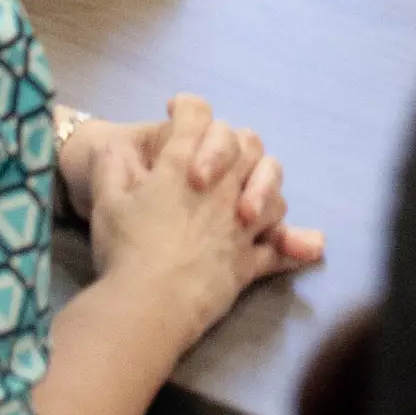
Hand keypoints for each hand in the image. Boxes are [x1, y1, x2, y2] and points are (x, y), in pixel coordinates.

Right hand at [60, 97, 309, 251]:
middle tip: (215, 155)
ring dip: (264, 189)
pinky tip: (310, 245)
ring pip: (273, 192)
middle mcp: (222, 187)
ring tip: (247, 199)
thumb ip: (110, 166)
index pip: (197, 116)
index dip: (188, 108)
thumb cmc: (124, 250)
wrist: (146, 306)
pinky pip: (279, 249)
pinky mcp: (249, 262)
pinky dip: (294, 246)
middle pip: (247, 144)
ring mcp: (242, 224)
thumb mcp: (105, 201)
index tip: (178, 110)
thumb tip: (109, 147)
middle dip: (234, 143)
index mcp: (183, 165)